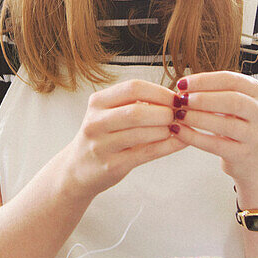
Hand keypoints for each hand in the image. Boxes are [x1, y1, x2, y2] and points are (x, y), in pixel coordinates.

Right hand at [64, 79, 184, 195]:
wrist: (77, 169)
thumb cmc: (102, 137)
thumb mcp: (109, 114)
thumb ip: (136, 104)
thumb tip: (176, 99)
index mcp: (97, 102)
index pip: (133, 88)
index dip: (159, 92)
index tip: (176, 99)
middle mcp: (96, 122)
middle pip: (137, 111)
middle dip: (164, 112)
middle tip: (179, 115)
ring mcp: (101, 145)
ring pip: (142, 133)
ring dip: (166, 130)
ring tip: (177, 128)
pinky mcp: (112, 166)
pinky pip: (146, 153)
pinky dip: (168, 146)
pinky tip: (180, 142)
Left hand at [166, 70, 257, 184]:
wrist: (253, 158)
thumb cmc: (235, 123)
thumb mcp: (231, 102)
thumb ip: (212, 91)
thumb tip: (183, 87)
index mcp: (257, 92)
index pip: (231, 80)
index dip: (204, 80)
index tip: (182, 83)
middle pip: (233, 101)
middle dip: (203, 99)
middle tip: (181, 99)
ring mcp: (255, 135)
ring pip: (227, 125)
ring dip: (198, 118)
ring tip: (178, 115)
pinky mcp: (243, 154)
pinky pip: (216, 145)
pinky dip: (194, 137)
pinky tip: (179, 131)